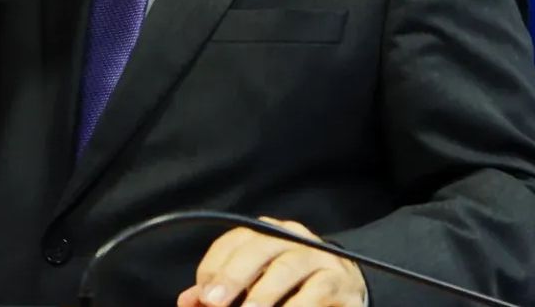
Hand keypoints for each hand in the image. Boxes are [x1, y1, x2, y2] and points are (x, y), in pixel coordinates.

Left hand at [178, 218, 365, 306]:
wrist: (346, 287)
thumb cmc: (293, 287)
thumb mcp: (256, 284)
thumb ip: (225, 290)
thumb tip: (188, 300)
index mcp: (266, 234)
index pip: (235, 240)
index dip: (215, 266)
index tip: (201, 295)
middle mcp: (290, 237)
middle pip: (258, 248)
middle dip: (233, 276)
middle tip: (213, 303)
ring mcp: (316, 255)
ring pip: (287, 266)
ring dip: (264, 293)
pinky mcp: (337, 279)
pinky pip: (316, 291)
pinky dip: (298, 306)